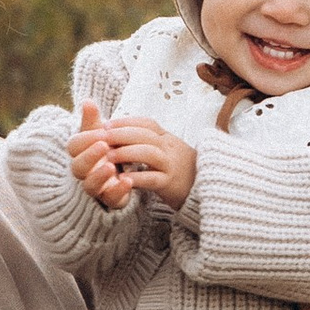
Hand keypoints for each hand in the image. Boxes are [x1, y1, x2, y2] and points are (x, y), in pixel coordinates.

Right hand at [68, 106, 132, 204]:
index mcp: (81, 153)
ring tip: (111, 166)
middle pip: (77, 167)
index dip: (86, 140)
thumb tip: (87, 100)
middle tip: (104, 146)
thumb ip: (93, 120)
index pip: (74, 147)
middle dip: (90, 156)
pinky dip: (118, 191)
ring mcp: (97, 187)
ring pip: (90, 186)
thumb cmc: (107, 149)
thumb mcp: (100, 134)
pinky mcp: (111, 199)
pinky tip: (128, 181)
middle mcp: (85, 172)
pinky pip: (111, 199)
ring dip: (99, 176)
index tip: (102, 133)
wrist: (124, 171)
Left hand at [70, 109, 195, 209]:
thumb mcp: (167, 148)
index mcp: (167, 137)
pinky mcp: (171, 183)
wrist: (206, 187)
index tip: (107, 123)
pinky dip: (137, 177)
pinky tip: (123, 179)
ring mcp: (171, 165)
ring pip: (149, 154)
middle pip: (145, 135)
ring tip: (109, 156)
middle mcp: (170, 148)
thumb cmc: (180, 168)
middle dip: (122, 134)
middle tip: (102, 137)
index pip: (146, 123)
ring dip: (126, 153)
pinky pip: (153, 178)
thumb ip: (149, 140)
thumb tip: (123, 131)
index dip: (126, 122)